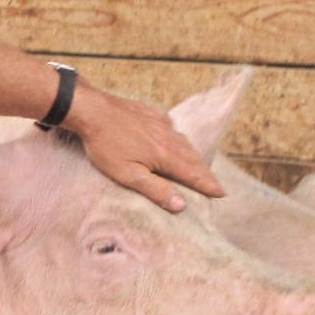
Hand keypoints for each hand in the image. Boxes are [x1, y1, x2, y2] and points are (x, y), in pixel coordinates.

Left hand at [64, 85, 226, 210]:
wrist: (92, 110)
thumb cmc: (106, 145)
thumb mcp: (127, 175)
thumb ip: (156, 190)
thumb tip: (182, 205)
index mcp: (165, 155)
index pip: (194, 174)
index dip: (209, 185)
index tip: (222, 193)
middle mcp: (168, 137)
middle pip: (193, 158)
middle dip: (205, 173)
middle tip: (214, 184)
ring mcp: (160, 122)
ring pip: (184, 142)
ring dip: (193, 157)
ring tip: (198, 166)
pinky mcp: (151, 113)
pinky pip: (171, 128)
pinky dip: (178, 139)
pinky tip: (174, 140)